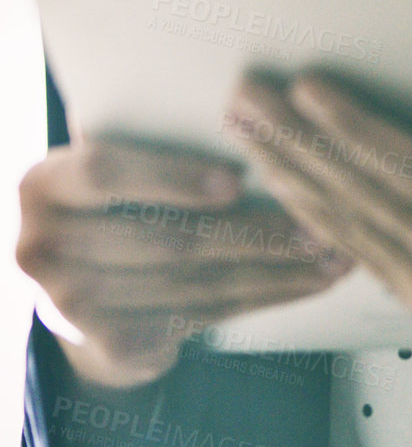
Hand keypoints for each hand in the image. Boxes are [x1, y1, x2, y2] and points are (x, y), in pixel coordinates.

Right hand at [16, 137, 353, 387]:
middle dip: (253, 231)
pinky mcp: (113, 346)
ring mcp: (73, 307)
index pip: (105, 175)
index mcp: (43, 185)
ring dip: (274, 269)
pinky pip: (204, 315)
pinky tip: (309, 282)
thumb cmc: (118, 204)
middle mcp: (44, 249)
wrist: (81, 292)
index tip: (235, 182)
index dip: (171, 178)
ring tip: (333, 253)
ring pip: (195, 282)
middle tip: (320, 220)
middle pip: (165, 240)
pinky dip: (265, 297)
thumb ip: (151, 139)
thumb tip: (252, 100)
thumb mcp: (115, 166)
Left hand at [228, 70, 411, 446]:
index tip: (311, 90)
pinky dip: (316, 223)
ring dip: (293, 174)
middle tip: (243, 91)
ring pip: (349, 223)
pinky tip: (287, 197)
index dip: (360, 133)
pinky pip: (361, 256)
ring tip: (244, 128)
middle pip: (363, 192)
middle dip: (298, 141)